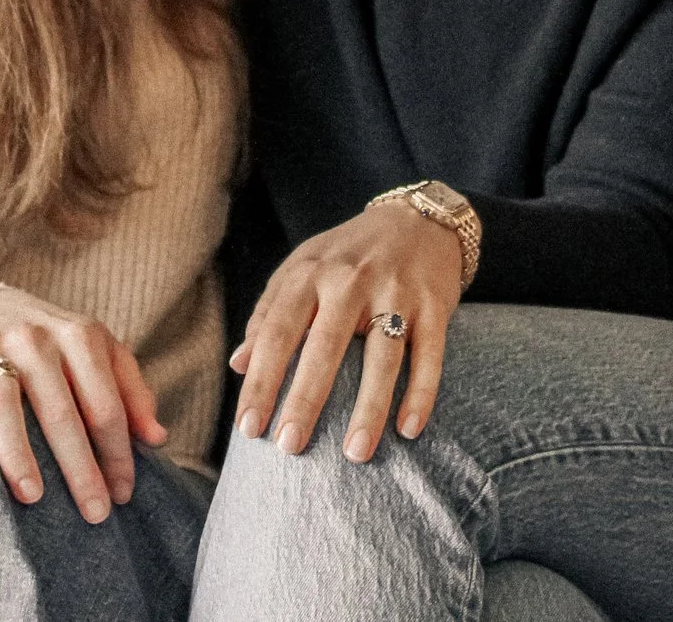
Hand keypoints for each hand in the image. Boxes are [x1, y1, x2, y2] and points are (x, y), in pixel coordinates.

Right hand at [0, 289, 163, 522]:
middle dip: (80, 469)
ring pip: (4, 411)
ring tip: (33, 498)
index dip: (118, 453)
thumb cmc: (55, 342)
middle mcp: (35, 339)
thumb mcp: (101, 352)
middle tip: (94, 513)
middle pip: (60, 413)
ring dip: (18, 458)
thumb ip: (132, 391)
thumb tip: (157, 438)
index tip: (124, 493)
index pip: (105, 405)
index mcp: (79, 335)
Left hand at [230, 198, 463, 463]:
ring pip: (383, 357)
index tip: (249, 427)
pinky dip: (421, 394)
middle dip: (306, 399)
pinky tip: (408, 430)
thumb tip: (238, 365)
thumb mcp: (301, 269)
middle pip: (326, 346)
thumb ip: (269, 313)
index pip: (278, 332)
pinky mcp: (434, 305)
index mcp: (310, 273)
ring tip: (354, 454)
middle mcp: (351, 280)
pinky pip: (430, 356)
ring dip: (369, 408)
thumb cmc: (347, 255)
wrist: (417, 218)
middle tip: (289, 447)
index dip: (261, 381)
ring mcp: (396, 292)